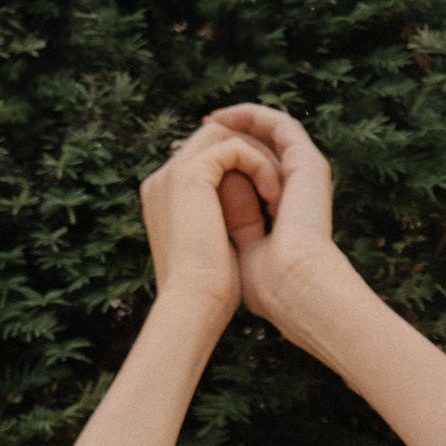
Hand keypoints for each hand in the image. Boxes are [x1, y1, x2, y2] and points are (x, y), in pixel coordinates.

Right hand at [140, 117, 279, 328]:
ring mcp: (172, 173)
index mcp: (165, 198)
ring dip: (260, 158)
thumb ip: (221, 219)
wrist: (195, 306)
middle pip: (216, 139)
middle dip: (254, 153)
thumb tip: (247, 206)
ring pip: (227, 138)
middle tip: (282, 184)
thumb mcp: (216, 247)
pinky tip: (273, 196)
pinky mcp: (188, 173)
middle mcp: (163, 180)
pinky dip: (260, 166)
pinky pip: (235, 148)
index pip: (206, 160)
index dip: (241, 165)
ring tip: (279, 193)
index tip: (272, 188)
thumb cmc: (208, 292)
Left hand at [205, 100, 346, 339]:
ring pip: (271, 133)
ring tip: (211, 118)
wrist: (290, 283)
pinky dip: (252, 118)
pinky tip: (225, 119)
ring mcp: (306, 173)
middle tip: (202, 125)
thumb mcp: (237, 246)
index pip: (255, 174)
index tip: (193, 156)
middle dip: (232, 134)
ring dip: (241, 120)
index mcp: (285, 210)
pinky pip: (279, 124)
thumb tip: (202, 196)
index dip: (227, 161)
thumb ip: (229, 219)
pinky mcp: (308, 162)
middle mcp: (297, 189)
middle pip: (263, 148)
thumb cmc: (264, 284)